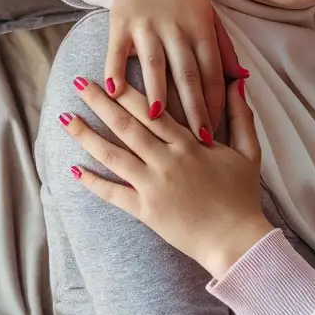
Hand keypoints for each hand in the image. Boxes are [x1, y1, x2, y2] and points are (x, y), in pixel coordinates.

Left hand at [60, 76, 272, 277]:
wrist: (235, 239)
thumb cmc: (242, 197)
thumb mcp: (248, 152)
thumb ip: (241, 117)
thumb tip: (237, 85)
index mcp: (190, 144)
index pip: (152, 109)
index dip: (128, 91)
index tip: (109, 75)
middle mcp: (167, 160)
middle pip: (126, 125)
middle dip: (100, 103)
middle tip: (79, 85)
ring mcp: (154, 185)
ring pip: (113, 155)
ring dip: (86, 136)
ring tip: (66, 121)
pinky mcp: (146, 210)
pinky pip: (113, 193)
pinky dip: (92, 182)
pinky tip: (74, 170)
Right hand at [106, 0, 246, 141]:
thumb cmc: (185, 2)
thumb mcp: (211, 20)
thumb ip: (224, 50)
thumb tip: (243, 80)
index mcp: (202, 31)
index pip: (212, 73)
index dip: (215, 103)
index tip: (216, 133)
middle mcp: (177, 29)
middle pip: (187, 74)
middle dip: (193, 108)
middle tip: (196, 139)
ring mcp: (148, 26)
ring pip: (155, 64)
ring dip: (156, 92)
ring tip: (158, 120)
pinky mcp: (121, 23)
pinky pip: (117, 50)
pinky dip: (115, 70)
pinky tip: (115, 92)